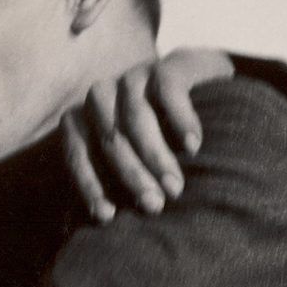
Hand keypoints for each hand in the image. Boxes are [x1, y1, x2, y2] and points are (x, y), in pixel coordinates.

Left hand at [61, 48, 234, 223]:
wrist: (208, 93)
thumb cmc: (164, 145)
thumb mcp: (136, 166)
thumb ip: (118, 185)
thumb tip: (103, 223)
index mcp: (87, 120)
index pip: (77, 151)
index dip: (89, 184)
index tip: (108, 217)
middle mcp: (106, 94)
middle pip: (109, 136)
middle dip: (132, 176)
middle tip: (154, 206)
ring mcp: (137, 75)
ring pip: (136, 115)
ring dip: (155, 155)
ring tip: (175, 187)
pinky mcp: (172, 63)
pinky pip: (168, 87)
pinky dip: (180, 118)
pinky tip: (194, 146)